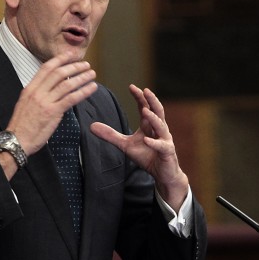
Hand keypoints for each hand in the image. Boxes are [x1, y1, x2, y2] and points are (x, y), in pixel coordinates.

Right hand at [7, 53, 97, 155]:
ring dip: (82, 77)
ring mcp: (45, 102)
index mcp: (30, 89)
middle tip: (86, 64)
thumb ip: (38, 95)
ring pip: (67, 84)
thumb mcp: (26, 104)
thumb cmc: (22, 126)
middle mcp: (37, 92)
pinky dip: (84, 91)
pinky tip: (92, 88)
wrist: (16, 141)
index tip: (71, 55)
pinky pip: (71, 98)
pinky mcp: (53, 112)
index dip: (60, 59)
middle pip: (59, 73)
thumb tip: (53, 89)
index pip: (46, 68)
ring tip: (92, 74)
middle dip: (74, 66)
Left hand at [90, 84, 188, 209]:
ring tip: (144, 110)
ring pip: (161, 126)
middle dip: (151, 100)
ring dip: (153, 118)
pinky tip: (146, 139)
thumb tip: (91, 126)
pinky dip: (154, 142)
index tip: (131, 86)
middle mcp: (159, 129)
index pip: (146, 107)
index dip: (140, 97)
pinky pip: (161, 146)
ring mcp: (165, 140)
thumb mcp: (125, 145)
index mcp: (149, 125)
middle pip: (157, 111)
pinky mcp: (167, 152)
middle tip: (145, 90)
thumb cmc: (147, 156)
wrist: (162, 173)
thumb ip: (111, 135)